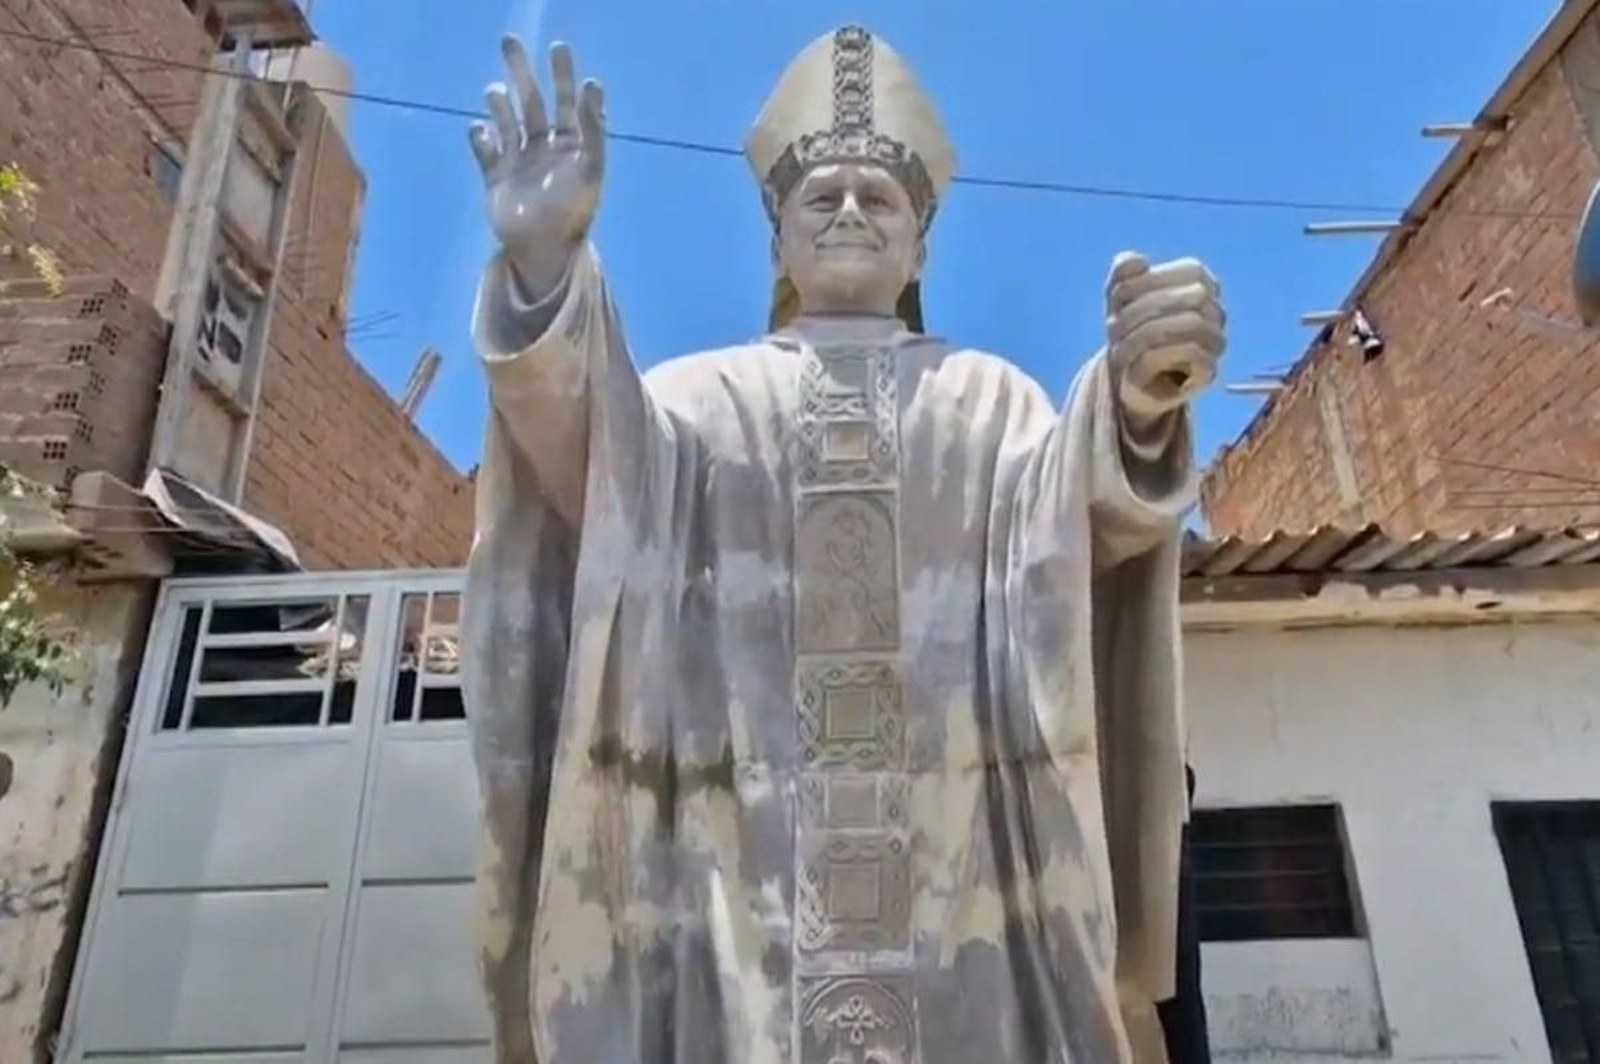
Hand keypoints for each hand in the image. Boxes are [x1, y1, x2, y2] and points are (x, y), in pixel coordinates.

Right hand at [470, 36, 605, 299]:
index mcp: (570, 145)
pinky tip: (481, 130)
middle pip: (531, 101)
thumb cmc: (573, 210)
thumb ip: (593, 127)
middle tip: (509, 40)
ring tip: (495, 91)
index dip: (563, 75)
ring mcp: (517, 161)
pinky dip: (480, 137)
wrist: (543, 251)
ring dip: (499, 103)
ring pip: (505, 121)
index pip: (567, 102)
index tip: (558, 48)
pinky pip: (484, 150)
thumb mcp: (590, 167)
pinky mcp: (494, 178)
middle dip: (521, 71)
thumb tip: (593, 84)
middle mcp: (543, 148)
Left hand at [1104, 252, 1224, 422]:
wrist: (1130, 377)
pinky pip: (1190, 354)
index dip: (1149, 280)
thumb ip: (1124, 272)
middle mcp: (1216, 309)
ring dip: (1146, 335)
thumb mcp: (1119, 297)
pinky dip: (1155, 357)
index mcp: (1201, 282)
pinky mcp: (1209, 369)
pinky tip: (1133, 364)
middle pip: (1192, 296)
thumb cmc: (1130, 328)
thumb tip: (1137, 261)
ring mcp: (1217, 340)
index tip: (1116, 298)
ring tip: (1118, 347)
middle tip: (1110, 328)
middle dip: (1142, 310)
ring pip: (1193, 324)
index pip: (1192, 270)